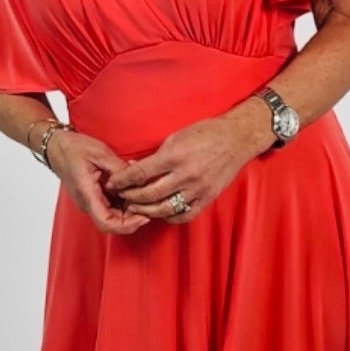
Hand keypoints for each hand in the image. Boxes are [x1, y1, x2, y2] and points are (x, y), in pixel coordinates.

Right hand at [45, 127, 151, 234]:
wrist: (56, 146)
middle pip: (114, 224)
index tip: (144, 216)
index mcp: (87, 195)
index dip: (129, 225)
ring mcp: (91, 202)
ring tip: (143, 193)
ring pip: (115, 217)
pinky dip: (124, 202)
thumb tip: (138, 181)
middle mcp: (88, 204)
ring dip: (130, 209)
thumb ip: (120, 170)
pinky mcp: (94, 198)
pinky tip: (133, 190)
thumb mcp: (100, 154)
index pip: (108, 223)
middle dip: (134, 217)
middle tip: (150, 204)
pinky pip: (112, 207)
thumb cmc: (72, 149)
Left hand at [103, 105, 268, 222]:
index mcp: (175, 155)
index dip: (123, 181)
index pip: (140, 173)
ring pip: (164, 209)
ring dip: (146, 210)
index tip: (113, 183)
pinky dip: (170, 217)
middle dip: (130, 197)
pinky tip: (161, 213)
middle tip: (121, 197)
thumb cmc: (205, 133)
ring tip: (136, 207)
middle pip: (149, 194)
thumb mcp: (176, 137)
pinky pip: (184, 215)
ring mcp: (198, 189)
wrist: (237, 138)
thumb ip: (156, 156)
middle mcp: (186, 174)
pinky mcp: (207, 198)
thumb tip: (135, 169)